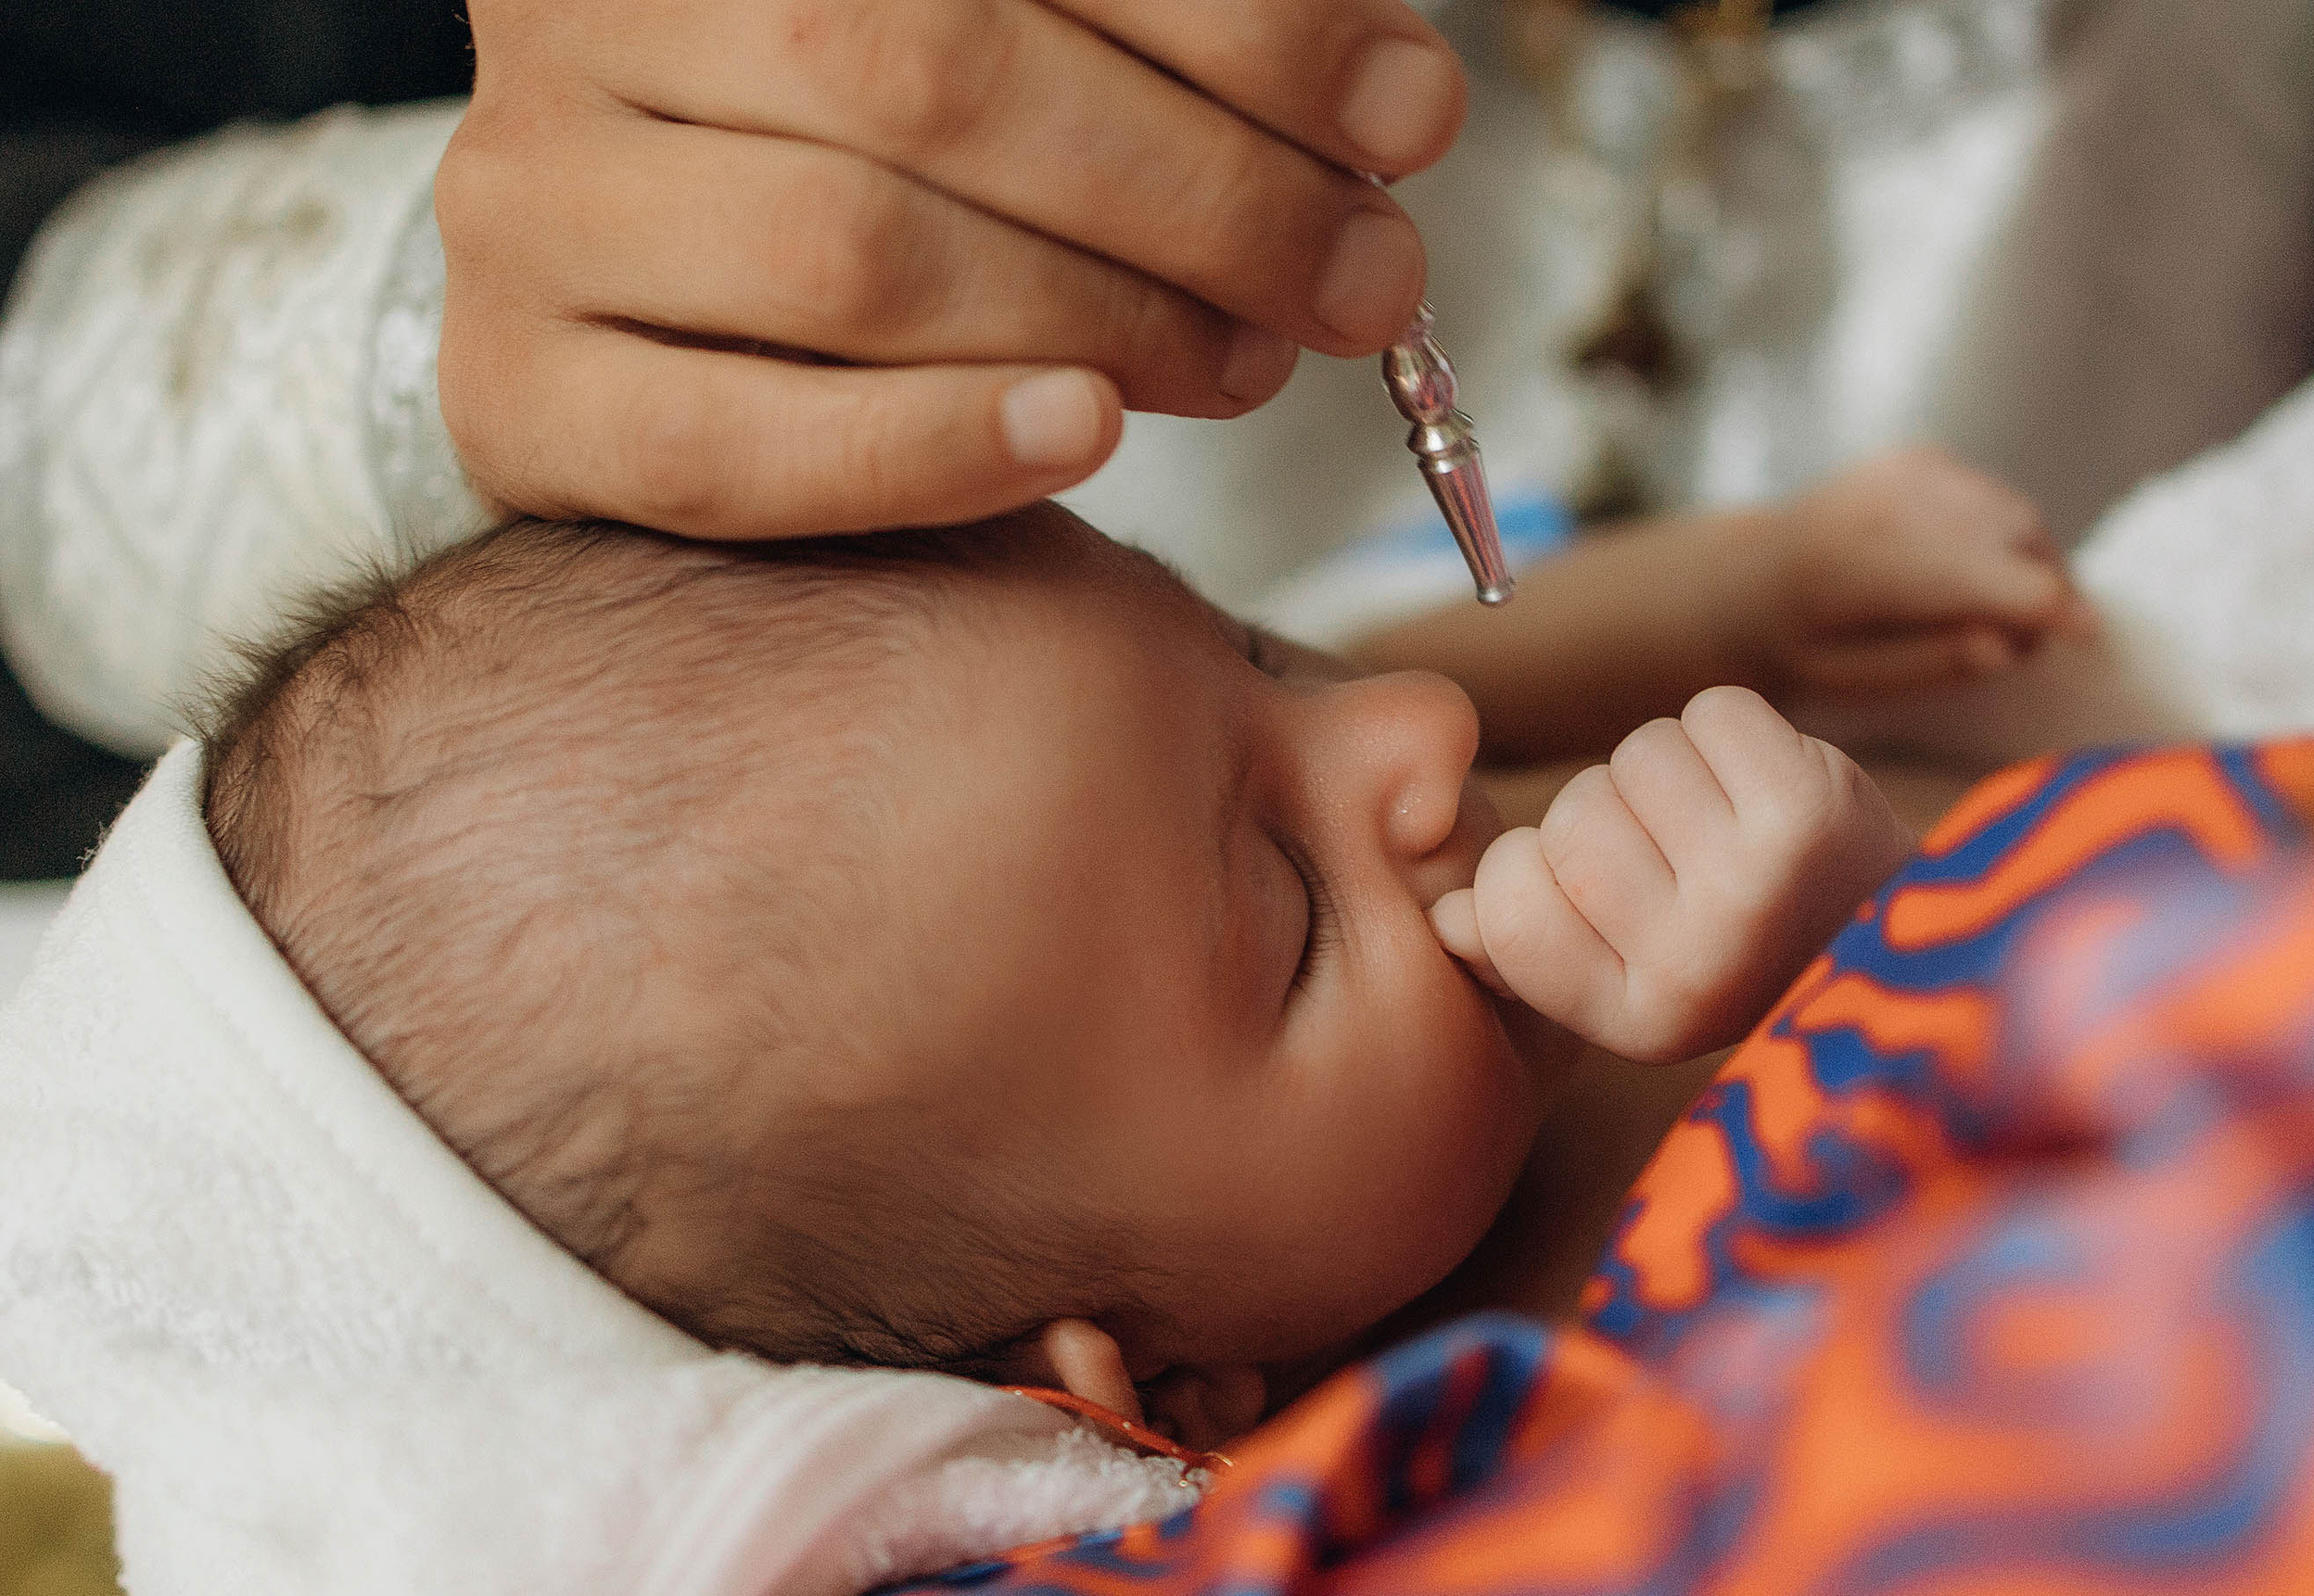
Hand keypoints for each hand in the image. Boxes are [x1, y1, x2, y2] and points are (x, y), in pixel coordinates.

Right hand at [438, 0, 1466, 539]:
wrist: (643, 289)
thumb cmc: (876, 153)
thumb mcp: (1005, 35)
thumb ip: (1168, 42)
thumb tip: (1397, 109)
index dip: (1243, 29)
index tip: (1409, 117)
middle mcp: (591, 16)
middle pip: (928, 78)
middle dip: (1198, 192)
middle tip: (1360, 282)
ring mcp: (532, 207)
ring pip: (848, 258)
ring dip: (1102, 320)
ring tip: (1250, 360)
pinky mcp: (519, 394)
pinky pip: (738, 448)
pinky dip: (934, 449)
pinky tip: (1087, 434)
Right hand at [1431, 688, 1911, 1062]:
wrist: (1897, 945)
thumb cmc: (1731, 957)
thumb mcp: (1624, 984)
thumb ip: (1525, 950)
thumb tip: (1445, 918)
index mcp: (1634, 1020)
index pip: (1506, 903)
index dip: (1529, 872)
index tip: (1587, 895)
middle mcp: (1695, 960)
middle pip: (1573, 815)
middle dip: (1611, 816)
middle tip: (1679, 858)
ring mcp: (1755, 880)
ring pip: (1637, 754)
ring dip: (1672, 770)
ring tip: (1724, 822)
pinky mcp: (1808, 804)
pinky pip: (1709, 713)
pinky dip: (1727, 731)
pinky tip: (1760, 784)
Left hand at [1759, 447, 2085, 696]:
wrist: (1746, 577)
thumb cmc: (1799, 644)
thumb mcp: (1850, 679)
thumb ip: (1929, 663)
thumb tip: (2009, 645)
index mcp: (1869, 564)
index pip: (1995, 578)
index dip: (2055, 609)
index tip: (2089, 636)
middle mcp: (1893, 500)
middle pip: (2020, 536)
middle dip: (2043, 591)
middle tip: (2017, 643)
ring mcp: (1907, 468)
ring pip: (2015, 512)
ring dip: (2028, 563)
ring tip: (1987, 612)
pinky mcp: (1919, 457)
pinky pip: (1992, 497)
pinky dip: (2001, 535)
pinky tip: (1963, 571)